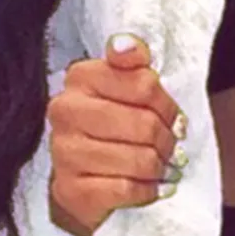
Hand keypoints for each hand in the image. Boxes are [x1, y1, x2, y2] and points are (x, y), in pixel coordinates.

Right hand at [46, 33, 187, 235]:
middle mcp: (65, 110)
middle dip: (167, 140)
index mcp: (81, 77)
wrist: (84, 181)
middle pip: (145, 124)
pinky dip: (146, 190)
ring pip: (139, 159)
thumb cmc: (114, 129)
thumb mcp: (126, 89)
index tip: (170, 117)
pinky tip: (148, 187)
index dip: (167, 105)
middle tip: (170, 147)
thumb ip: (132, 64)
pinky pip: (126, 189)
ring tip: (159, 166)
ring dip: (158, 167)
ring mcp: (64, 151)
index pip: (145, 84)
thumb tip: (127, 45)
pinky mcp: (70, 189)